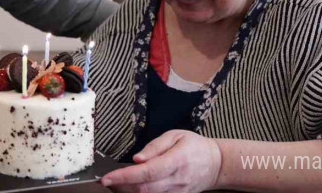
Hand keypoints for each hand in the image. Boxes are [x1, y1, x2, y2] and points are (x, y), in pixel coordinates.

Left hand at [100, 130, 221, 192]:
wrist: (216, 164)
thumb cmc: (195, 147)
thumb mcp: (176, 136)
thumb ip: (154, 146)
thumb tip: (136, 158)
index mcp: (177, 160)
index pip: (147, 172)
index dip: (124, 176)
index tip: (107, 177)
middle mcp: (177, 179)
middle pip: (144, 189)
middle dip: (120, 186)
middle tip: (105, 180)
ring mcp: (177, 192)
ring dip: (127, 191)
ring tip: (115, 183)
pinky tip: (130, 188)